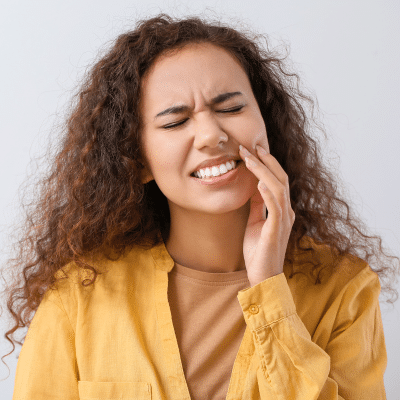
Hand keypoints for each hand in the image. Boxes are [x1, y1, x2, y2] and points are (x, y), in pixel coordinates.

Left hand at [239, 144, 294, 286]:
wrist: (262, 277)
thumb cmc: (258, 251)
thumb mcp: (255, 222)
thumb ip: (257, 205)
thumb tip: (253, 186)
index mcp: (281, 210)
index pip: (277, 180)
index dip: (266, 164)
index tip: (253, 150)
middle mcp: (286, 212)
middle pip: (280, 179)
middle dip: (265, 161)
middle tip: (250, 146)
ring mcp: (283, 221)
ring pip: (278, 189)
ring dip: (264, 171)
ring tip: (250, 158)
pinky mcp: (276, 230)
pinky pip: (275, 208)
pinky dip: (268, 193)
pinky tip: (259, 181)